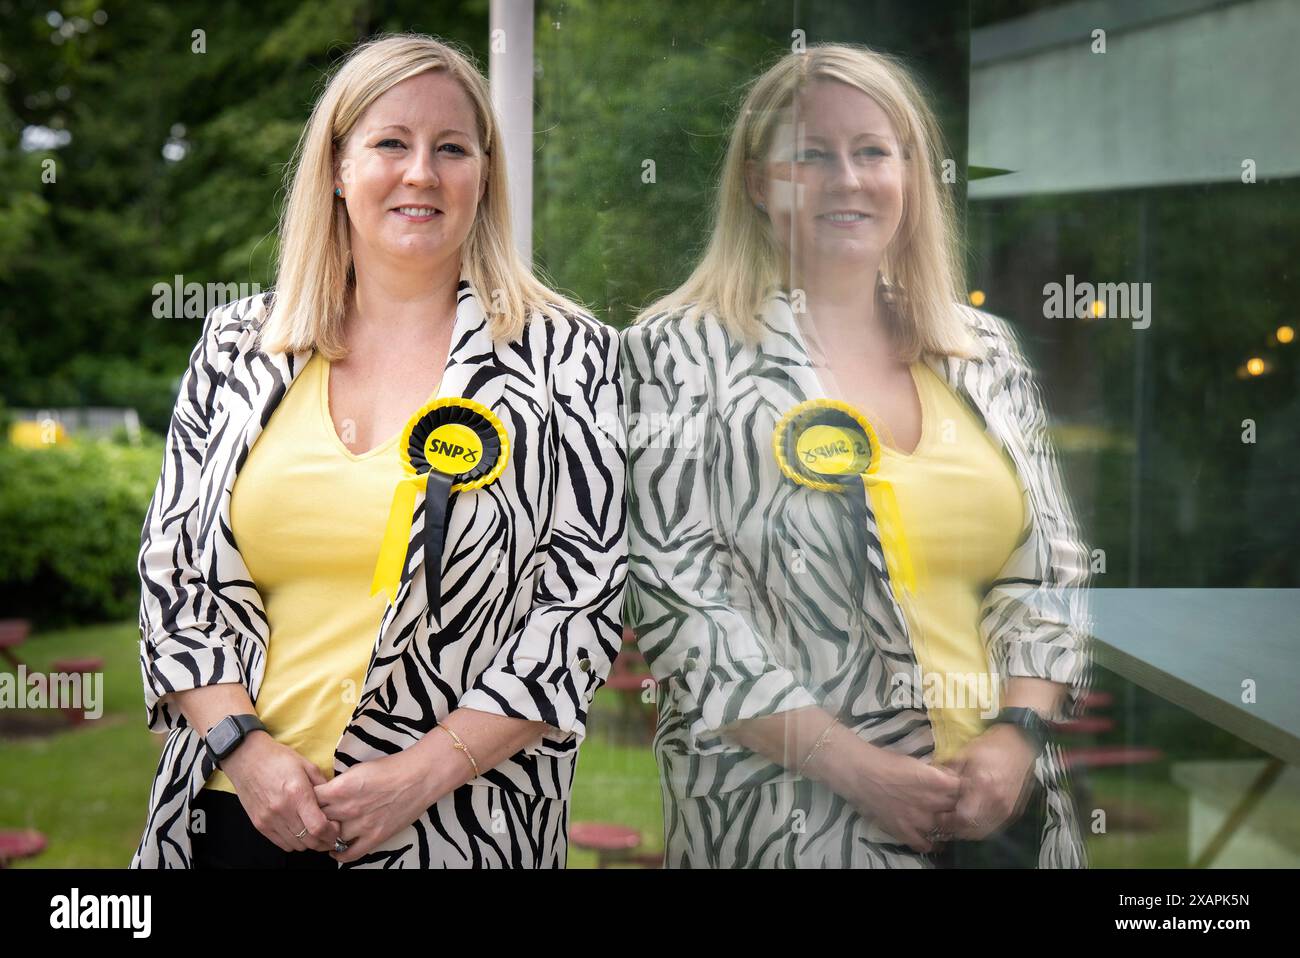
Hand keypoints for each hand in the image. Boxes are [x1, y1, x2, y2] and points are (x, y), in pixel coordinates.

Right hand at [221, 733, 340, 852]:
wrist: (246, 758)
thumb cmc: (277, 759)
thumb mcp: (306, 765)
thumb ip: (322, 785)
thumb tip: (334, 801)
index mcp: (297, 794)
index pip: (318, 827)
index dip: (332, 833)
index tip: (336, 828)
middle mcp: (282, 810)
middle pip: (309, 840)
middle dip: (324, 841)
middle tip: (329, 834)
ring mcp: (269, 820)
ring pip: (296, 845)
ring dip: (308, 842)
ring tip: (313, 832)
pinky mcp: (259, 825)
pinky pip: (281, 844)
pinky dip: (293, 842)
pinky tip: (298, 831)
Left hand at [313, 749, 434, 864]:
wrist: (420, 776)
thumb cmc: (391, 768)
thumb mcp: (357, 769)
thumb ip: (339, 784)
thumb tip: (325, 794)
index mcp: (341, 788)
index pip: (309, 800)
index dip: (305, 800)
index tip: (306, 801)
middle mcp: (348, 808)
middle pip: (316, 820)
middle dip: (312, 819)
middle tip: (312, 818)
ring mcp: (361, 825)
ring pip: (330, 839)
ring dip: (324, 837)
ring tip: (322, 833)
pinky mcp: (375, 837)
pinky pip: (349, 854)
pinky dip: (338, 854)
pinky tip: (334, 849)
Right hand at [851, 749, 961, 853]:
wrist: (859, 772)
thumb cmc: (885, 761)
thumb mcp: (916, 762)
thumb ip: (934, 774)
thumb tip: (948, 779)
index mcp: (936, 780)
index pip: (964, 789)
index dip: (963, 790)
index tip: (961, 790)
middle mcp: (932, 802)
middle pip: (957, 809)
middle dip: (957, 807)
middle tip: (954, 806)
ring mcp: (919, 819)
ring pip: (945, 828)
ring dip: (947, 825)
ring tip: (945, 823)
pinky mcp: (904, 832)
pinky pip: (924, 844)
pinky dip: (930, 844)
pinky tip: (932, 841)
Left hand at [935, 724, 1038, 840]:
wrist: (1019, 746)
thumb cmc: (988, 747)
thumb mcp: (963, 755)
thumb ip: (948, 773)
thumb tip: (930, 785)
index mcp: (982, 785)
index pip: (963, 817)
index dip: (948, 821)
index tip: (938, 816)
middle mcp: (996, 801)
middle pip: (972, 829)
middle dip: (955, 828)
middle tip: (943, 821)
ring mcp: (1006, 809)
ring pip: (983, 832)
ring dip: (967, 831)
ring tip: (955, 822)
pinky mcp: (1013, 812)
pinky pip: (993, 828)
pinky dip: (980, 829)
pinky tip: (970, 821)